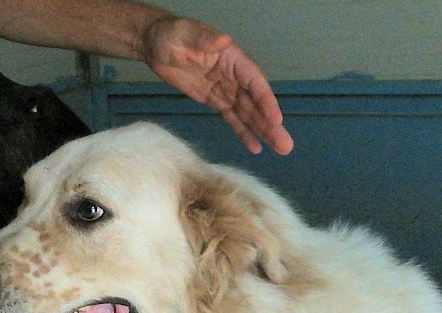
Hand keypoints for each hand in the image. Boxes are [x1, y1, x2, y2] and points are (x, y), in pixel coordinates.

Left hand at [142, 17, 293, 154]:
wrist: (156, 45)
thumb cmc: (171, 35)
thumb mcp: (185, 33)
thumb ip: (204, 39)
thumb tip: (223, 39)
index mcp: (232, 57)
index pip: (254, 82)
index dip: (266, 101)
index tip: (276, 120)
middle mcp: (234, 74)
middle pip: (256, 102)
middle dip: (270, 124)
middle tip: (285, 145)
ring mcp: (225, 88)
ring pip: (248, 113)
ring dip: (263, 131)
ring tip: (280, 149)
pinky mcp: (214, 99)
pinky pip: (232, 118)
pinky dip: (243, 132)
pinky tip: (255, 147)